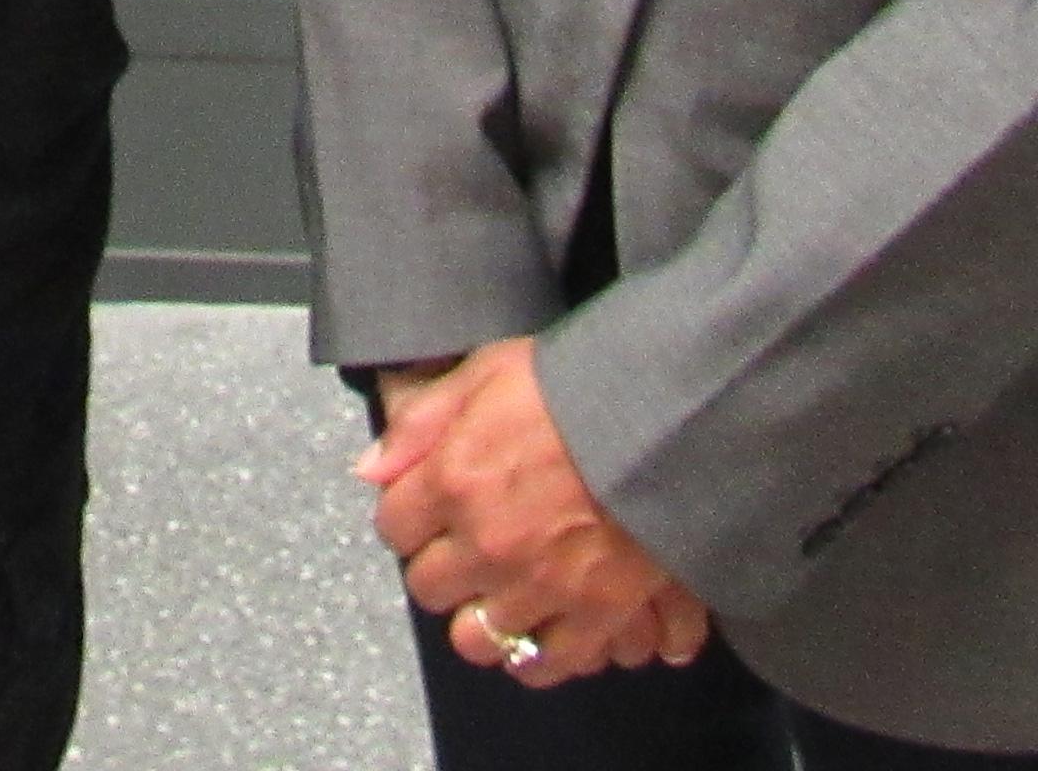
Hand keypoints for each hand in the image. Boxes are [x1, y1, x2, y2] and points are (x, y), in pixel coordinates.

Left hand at [358, 340, 710, 683]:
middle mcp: (486, 542)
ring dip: (481, 617)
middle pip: (428, 587)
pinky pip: (542, 665)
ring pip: (474, 638)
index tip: (427, 510)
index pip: (394, 526)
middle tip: (465, 548)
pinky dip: (534, 656)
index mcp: (453, 479)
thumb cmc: (578, 386)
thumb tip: (368, 469)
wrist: (669, 418)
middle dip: (441, 566)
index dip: (409, 516)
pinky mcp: (593, 614)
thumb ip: (420, 422)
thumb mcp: (488, 371)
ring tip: (499, 592)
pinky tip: (536, 631)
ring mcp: (539, 585)